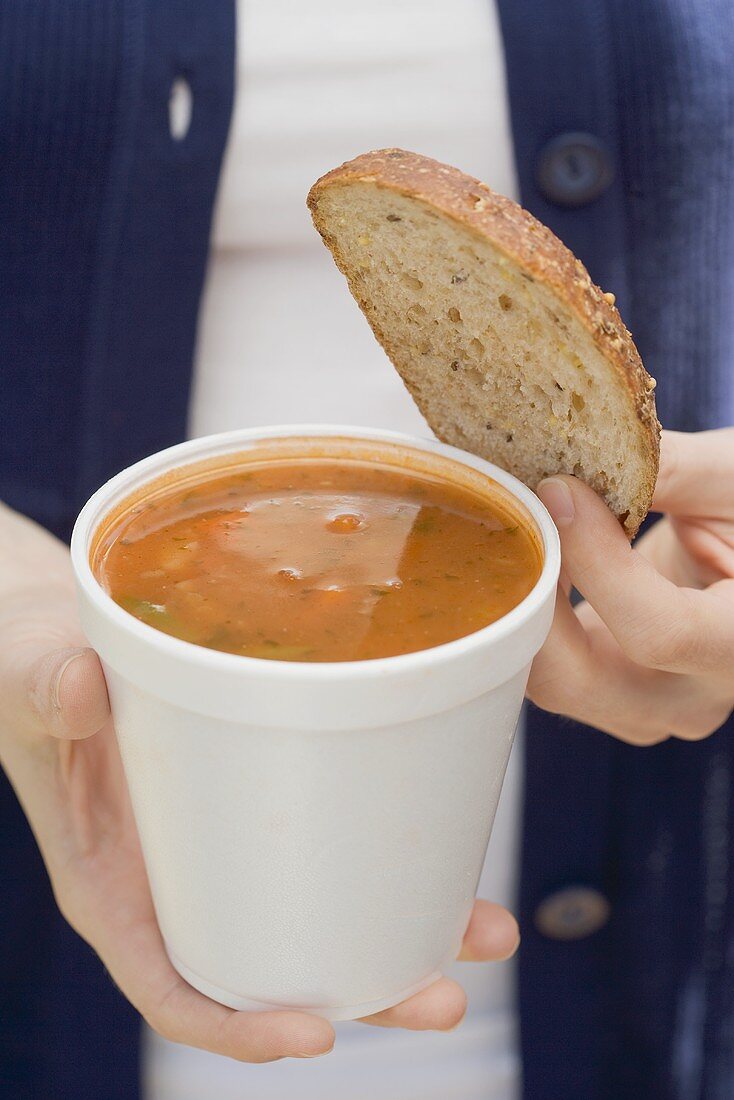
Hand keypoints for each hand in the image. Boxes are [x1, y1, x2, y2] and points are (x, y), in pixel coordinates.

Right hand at [0, 504, 518, 1061]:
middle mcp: (183, 881)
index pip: (176, 988)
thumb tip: (79, 686)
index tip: (313, 1034)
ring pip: (323, 914)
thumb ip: (47, 690)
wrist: (58, 639)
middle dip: (366, 994)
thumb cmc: (30, 672)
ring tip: (490, 931)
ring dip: (407, 934)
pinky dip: (392, 852)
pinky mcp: (262, 795)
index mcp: (120, 886)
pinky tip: (451, 838)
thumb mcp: (28, 679)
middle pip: (278, 969)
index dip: (241, 1029)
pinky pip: (330, 838)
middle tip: (449, 992)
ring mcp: (228, 843)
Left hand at [528, 429, 733, 742]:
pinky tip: (527, 555)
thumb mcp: (729, 476)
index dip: (595, 562)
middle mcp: (689, 702)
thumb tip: (569, 466)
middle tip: (518, 511)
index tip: (559, 490)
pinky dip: (518, 612)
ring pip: (541, 679)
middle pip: (572, 678)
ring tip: (523, 526)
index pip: (656, 632)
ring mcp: (638, 710)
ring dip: (515, 601)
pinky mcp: (599, 697)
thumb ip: (665, 470)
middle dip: (528, 592)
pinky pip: (537, 667)